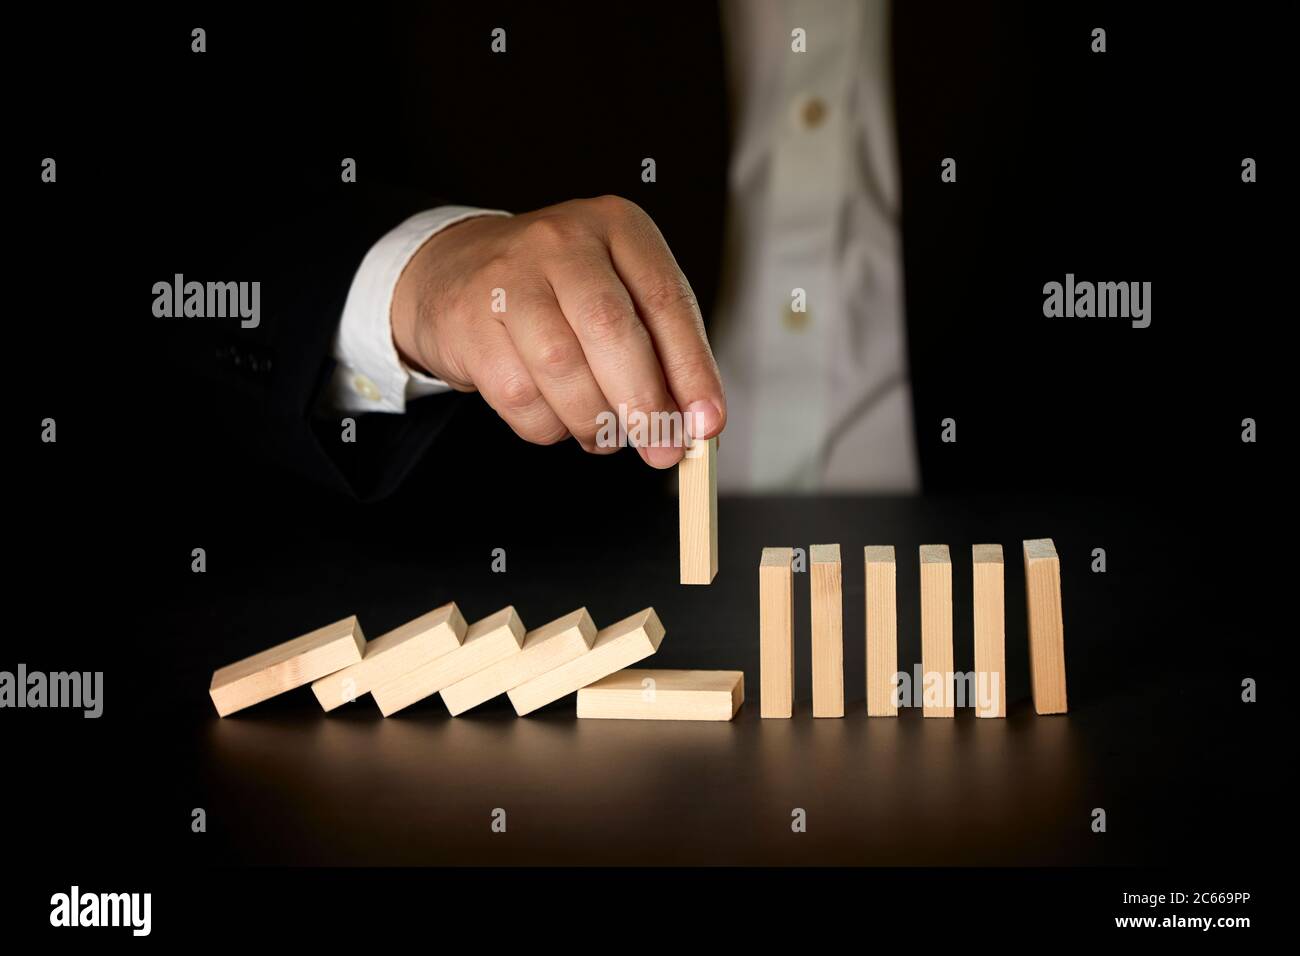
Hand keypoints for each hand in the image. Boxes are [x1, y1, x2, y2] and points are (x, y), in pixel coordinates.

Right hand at [390, 196, 725, 467]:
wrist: (456, 270)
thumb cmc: (557, 288)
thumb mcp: (620, 292)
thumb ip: (661, 349)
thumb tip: (694, 421)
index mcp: (617, 227)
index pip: (665, 300)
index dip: (692, 369)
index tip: (708, 422)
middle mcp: (562, 243)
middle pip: (611, 331)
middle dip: (644, 404)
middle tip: (661, 447)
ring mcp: (508, 279)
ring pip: (563, 369)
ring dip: (594, 421)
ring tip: (604, 435)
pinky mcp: (469, 324)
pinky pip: (519, 397)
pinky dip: (548, 425)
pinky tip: (556, 416)